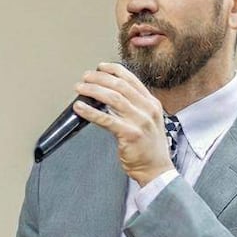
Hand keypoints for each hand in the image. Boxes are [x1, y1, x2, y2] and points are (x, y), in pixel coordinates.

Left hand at [73, 63, 172, 184]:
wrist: (157, 170)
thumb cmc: (149, 148)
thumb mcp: (148, 122)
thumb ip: (133, 108)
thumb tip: (107, 96)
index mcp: (152, 103)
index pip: (131, 79)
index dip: (113, 70)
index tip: (100, 67)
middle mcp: (148, 109)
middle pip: (120, 85)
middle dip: (99, 78)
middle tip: (85, 77)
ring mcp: (140, 121)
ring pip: (113, 98)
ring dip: (92, 90)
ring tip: (80, 89)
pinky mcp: (130, 134)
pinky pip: (106, 119)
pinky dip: (90, 111)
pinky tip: (80, 108)